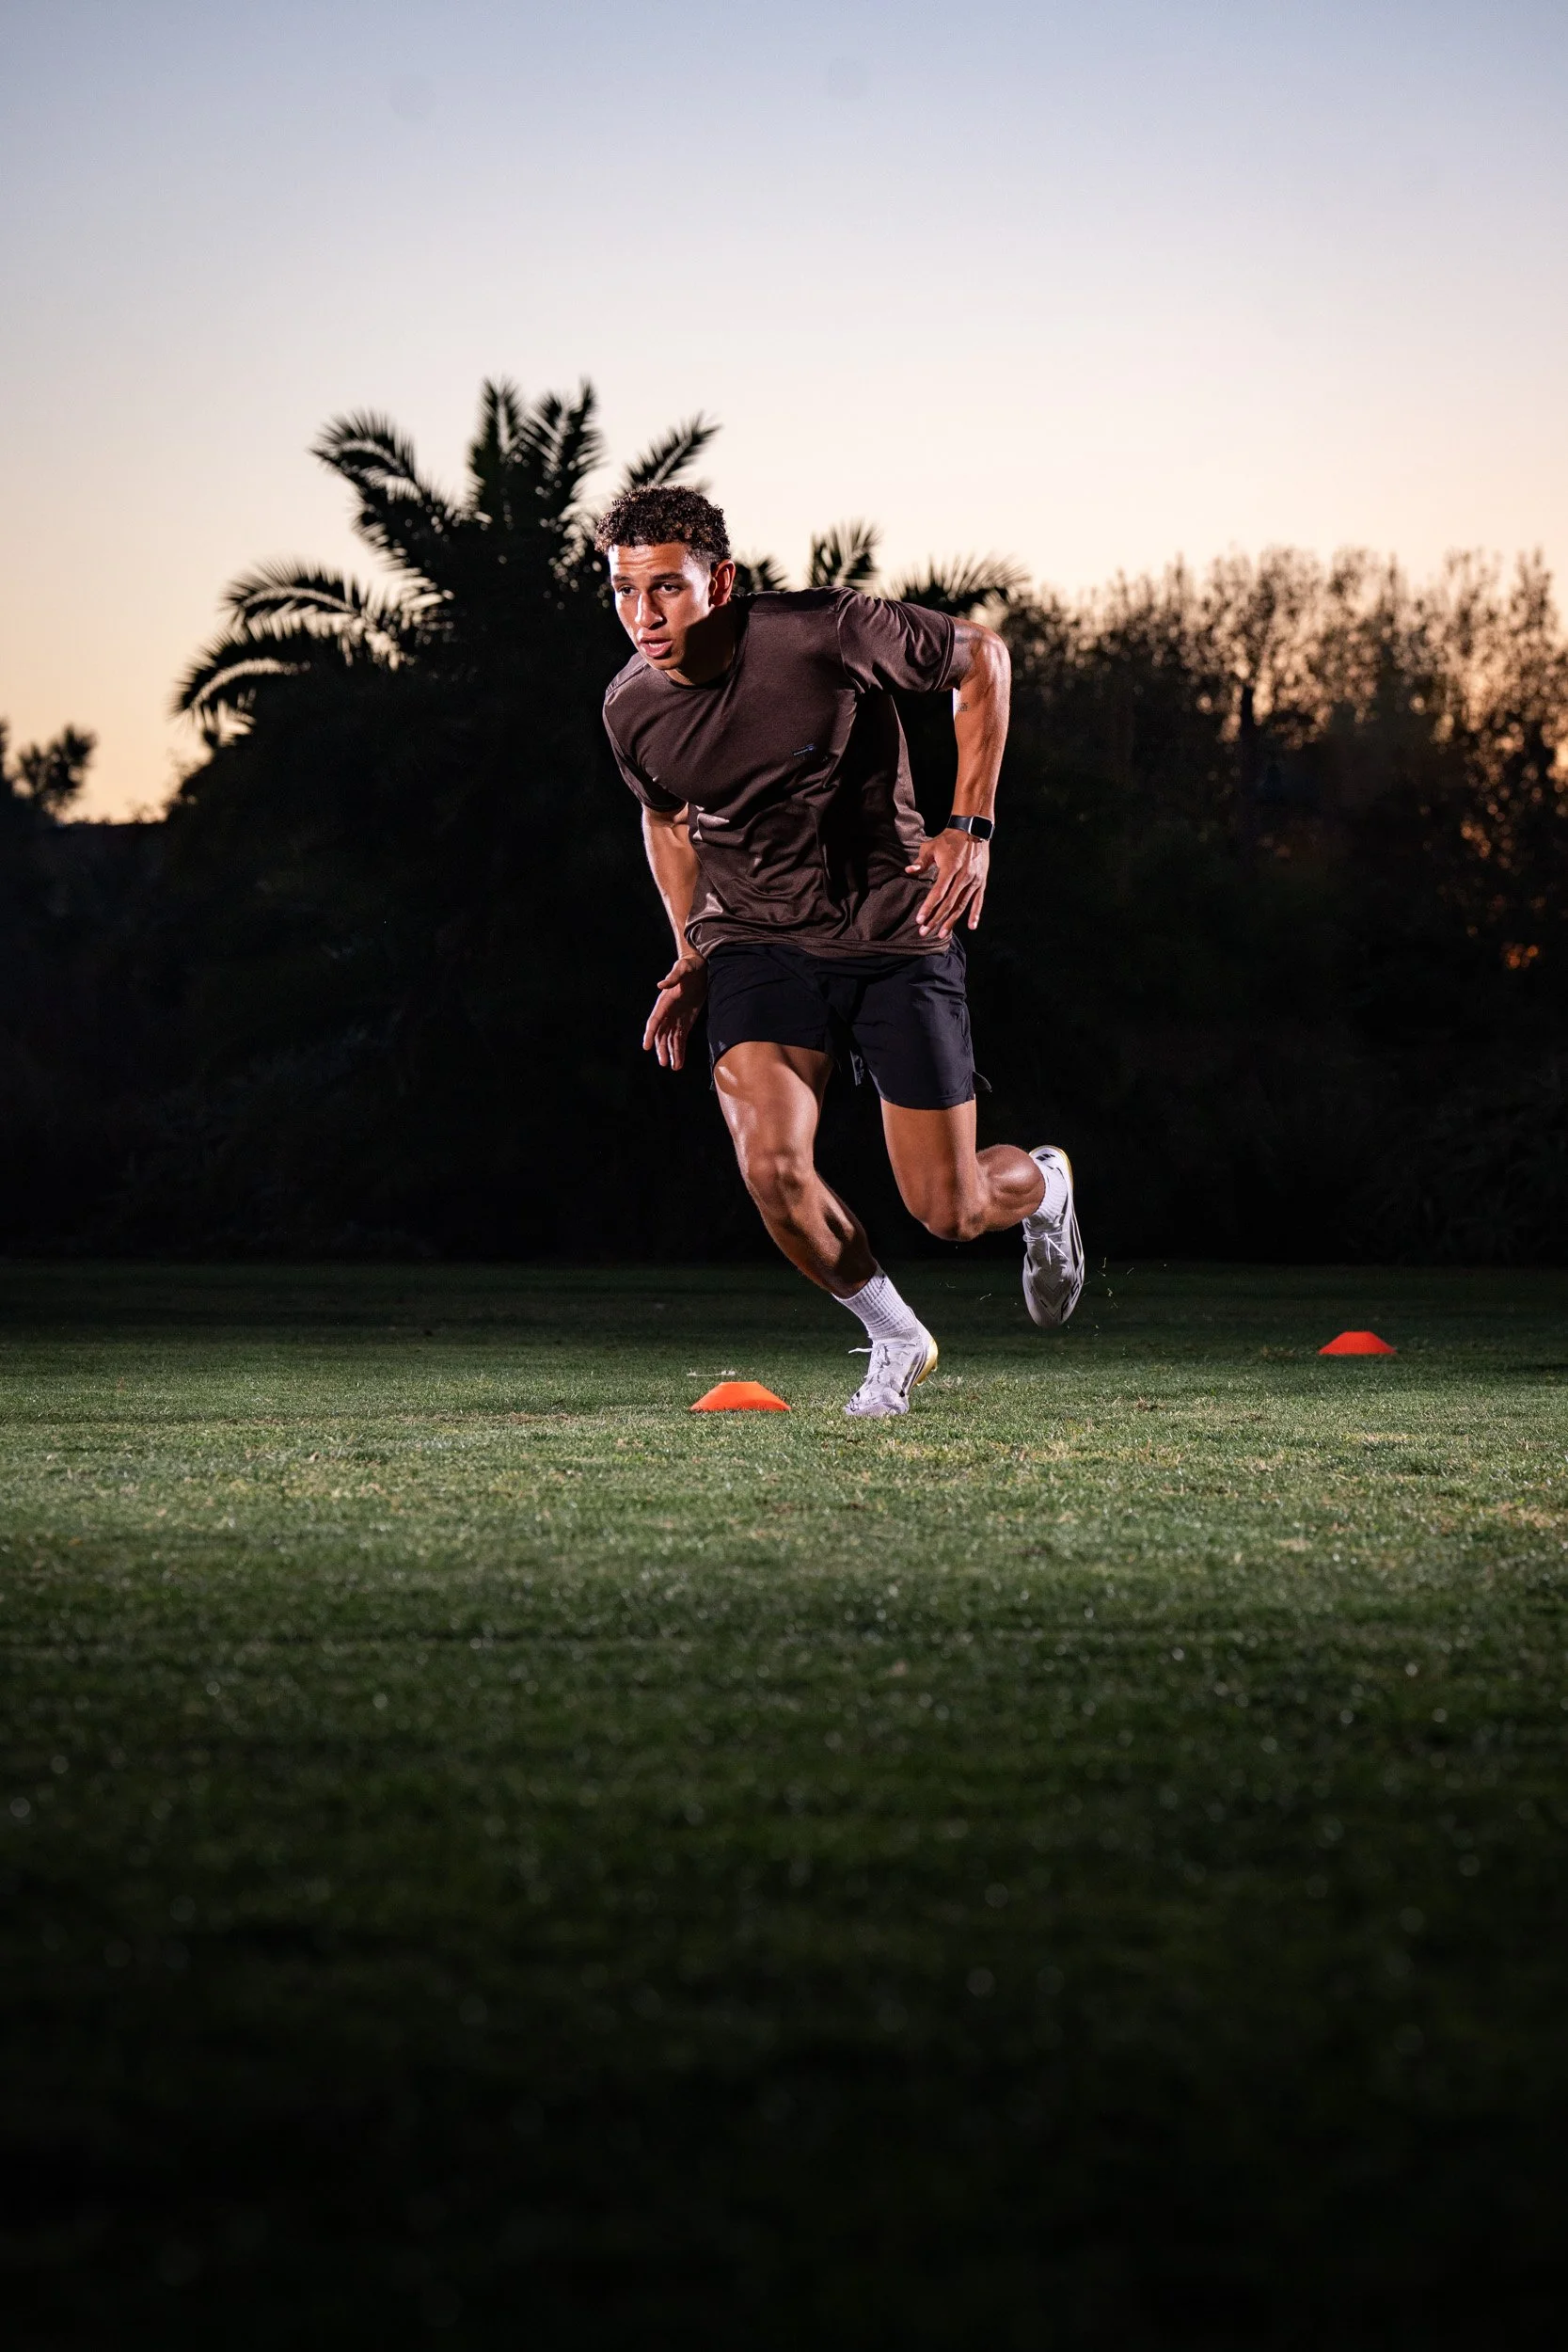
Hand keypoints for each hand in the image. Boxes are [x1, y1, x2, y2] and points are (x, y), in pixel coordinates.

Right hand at [642, 954, 708, 1070]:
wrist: (701, 966)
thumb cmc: (691, 965)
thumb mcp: (684, 967)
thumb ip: (674, 976)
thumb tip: (660, 984)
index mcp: (664, 1001)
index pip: (654, 1020)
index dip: (649, 1034)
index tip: (646, 1046)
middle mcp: (667, 1013)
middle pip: (661, 1034)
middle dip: (661, 1049)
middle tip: (664, 1062)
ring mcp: (676, 1019)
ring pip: (670, 1040)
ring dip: (671, 1053)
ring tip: (674, 1067)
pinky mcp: (686, 1022)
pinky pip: (681, 1039)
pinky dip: (680, 1051)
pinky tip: (679, 1063)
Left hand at [907, 828, 989, 938]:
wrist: (973, 829)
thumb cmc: (949, 839)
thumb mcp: (932, 847)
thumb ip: (921, 862)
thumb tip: (908, 870)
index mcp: (950, 868)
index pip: (938, 892)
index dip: (928, 907)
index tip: (919, 919)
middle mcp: (963, 876)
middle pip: (948, 903)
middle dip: (935, 919)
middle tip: (924, 931)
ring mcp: (974, 880)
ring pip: (961, 905)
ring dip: (951, 921)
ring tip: (941, 934)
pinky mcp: (981, 882)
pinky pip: (978, 901)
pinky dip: (975, 914)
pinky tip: (971, 926)